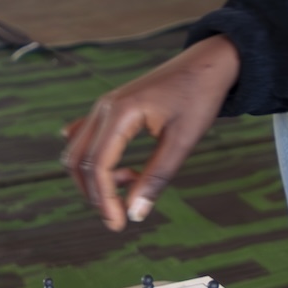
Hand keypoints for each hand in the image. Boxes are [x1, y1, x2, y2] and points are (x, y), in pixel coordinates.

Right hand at [62, 36, 239, 230]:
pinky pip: (89, 137)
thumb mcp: (182, 141)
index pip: (98, 166)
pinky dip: (96, 160)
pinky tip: (116, 171)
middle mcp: (104, 108)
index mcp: (119, 113)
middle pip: (79, 160)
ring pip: (80, 151)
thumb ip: (156, 178)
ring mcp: (105, 106)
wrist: (208, 63)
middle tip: (119, 217)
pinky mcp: (112, 108)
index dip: (104, 200)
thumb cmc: (198, 96)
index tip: (119, 224)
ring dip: (97, 178)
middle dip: (95, 194)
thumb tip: (135, 214)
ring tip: (132, 183)